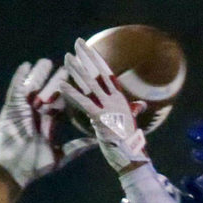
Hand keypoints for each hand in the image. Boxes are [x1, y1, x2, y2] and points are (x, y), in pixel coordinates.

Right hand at [0, 59, 94, 187]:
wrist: (13, 171)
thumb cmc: (35, 166)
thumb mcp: (60, 156)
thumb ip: (77, 147)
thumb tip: (95, 142)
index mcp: (49, 124)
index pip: (62, 106)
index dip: (71, 95)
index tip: (82, 85)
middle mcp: (37, 115)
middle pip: (49, 94)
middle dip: (58, 81)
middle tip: (68, 68)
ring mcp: (24, 111)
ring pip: (33, 89)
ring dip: (40, 75)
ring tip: (47, 62)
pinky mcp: (11, 110)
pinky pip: (15, 91)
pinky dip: (20, 78)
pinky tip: (26, 66)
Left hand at [58, 39, 148, 174]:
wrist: (133, 159)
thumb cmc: (130, 144)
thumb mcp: (131, 123)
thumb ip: (132, 111)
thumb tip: (141, 105)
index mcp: (121, 99)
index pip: (108, 74)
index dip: (97, 60)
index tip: (87, 48)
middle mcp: (116, 100)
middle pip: (99, 74)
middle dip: (87, 58)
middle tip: (76, 43)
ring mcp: (109, 109)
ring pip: (91, 85)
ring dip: (77, 71)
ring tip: (66, 58)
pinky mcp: (101, 119)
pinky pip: (84, 103)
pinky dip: (72, 94)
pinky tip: (61, 85)